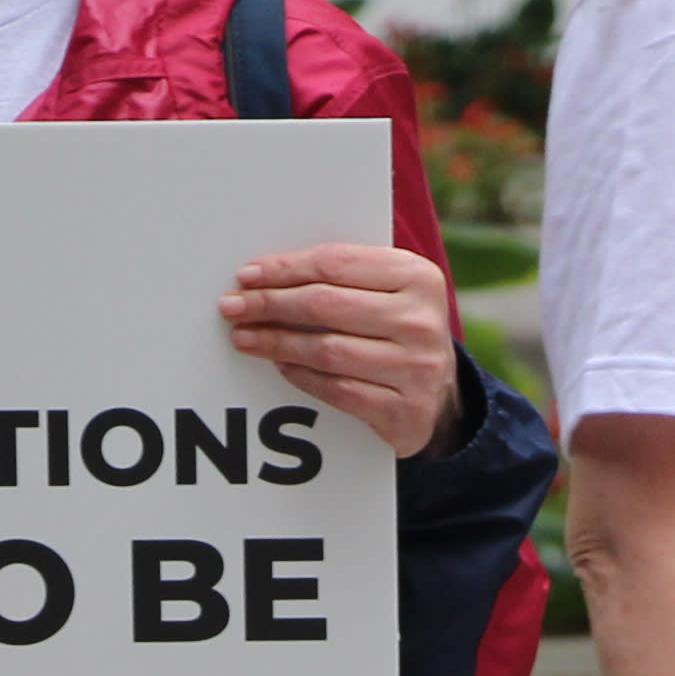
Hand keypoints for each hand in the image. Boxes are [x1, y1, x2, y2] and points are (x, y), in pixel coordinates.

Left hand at [220, 243, 459, 459]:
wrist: (442, 396)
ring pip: (327, 350)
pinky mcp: (403, 411)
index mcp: (417, 276)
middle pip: (325, 305)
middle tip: (233, 307)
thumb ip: (346, 276)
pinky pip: (338, 390)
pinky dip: (301, 376)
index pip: (335, 264)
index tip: (247, 275)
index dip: (285, 269)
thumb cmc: (400, 332)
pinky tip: (280, 365)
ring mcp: (415, 369)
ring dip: (277, 343)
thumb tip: (268, 275)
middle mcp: (420, 321)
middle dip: (270, 304)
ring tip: (245, 338)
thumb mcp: (391, 291)